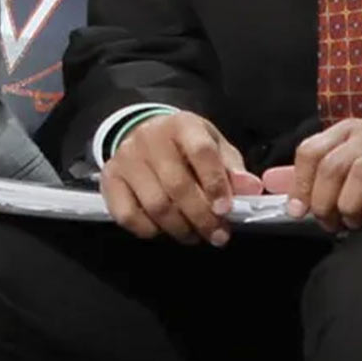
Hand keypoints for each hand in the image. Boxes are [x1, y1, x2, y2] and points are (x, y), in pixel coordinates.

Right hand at [100, 110, 262, 244]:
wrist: (144, 135)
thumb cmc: (186, 146)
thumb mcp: (215, 146)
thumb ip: (232, 169)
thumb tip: (251, 189)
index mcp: (183, 124)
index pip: (201, 153)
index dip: (215, 184)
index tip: (226, 210)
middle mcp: (150, 138)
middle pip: (177, 185)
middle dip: (201, 217)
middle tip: (217, 235)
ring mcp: (126, 159)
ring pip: (155, 205)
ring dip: (179, 228)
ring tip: (195, 236)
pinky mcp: (110, 179)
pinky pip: (127, 215)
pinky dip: (149, 230)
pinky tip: (163, 230)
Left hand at [265, 113, 361, 231]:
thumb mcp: (352, 156)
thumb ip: (314, 172)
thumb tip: (272, 183)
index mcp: (346, 131)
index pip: (311, 151)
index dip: (300, 184)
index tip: (298, 211)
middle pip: (333, 166)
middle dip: (325, 200)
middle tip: (330, 223)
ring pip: (360, 171)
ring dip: (351, 203)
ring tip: (353, 222)